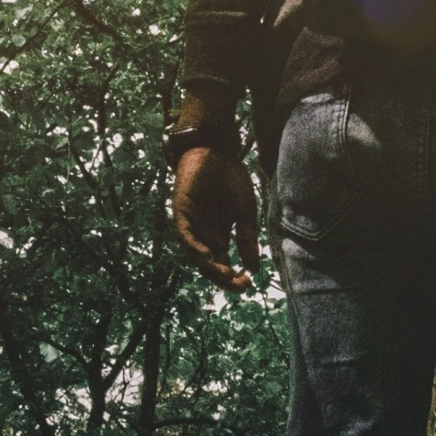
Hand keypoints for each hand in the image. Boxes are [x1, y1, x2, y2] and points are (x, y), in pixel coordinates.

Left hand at [172, 146, 261, 290]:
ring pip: (195, 255)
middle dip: (222, 277)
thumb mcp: (245, 213)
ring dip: (209, 267)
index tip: (248, 284)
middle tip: (238, 283)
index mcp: (218, 237)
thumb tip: (253, 268)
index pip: (223, 265)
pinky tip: (208, 255)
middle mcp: (202, 236)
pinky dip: (195, 248)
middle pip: (209, 265)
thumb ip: (246, 238)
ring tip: (225, 274)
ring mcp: (191, 226)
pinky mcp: (181, 214)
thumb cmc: (230, 180)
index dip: (233, 278)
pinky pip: (185, 236)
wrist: (218, 152)